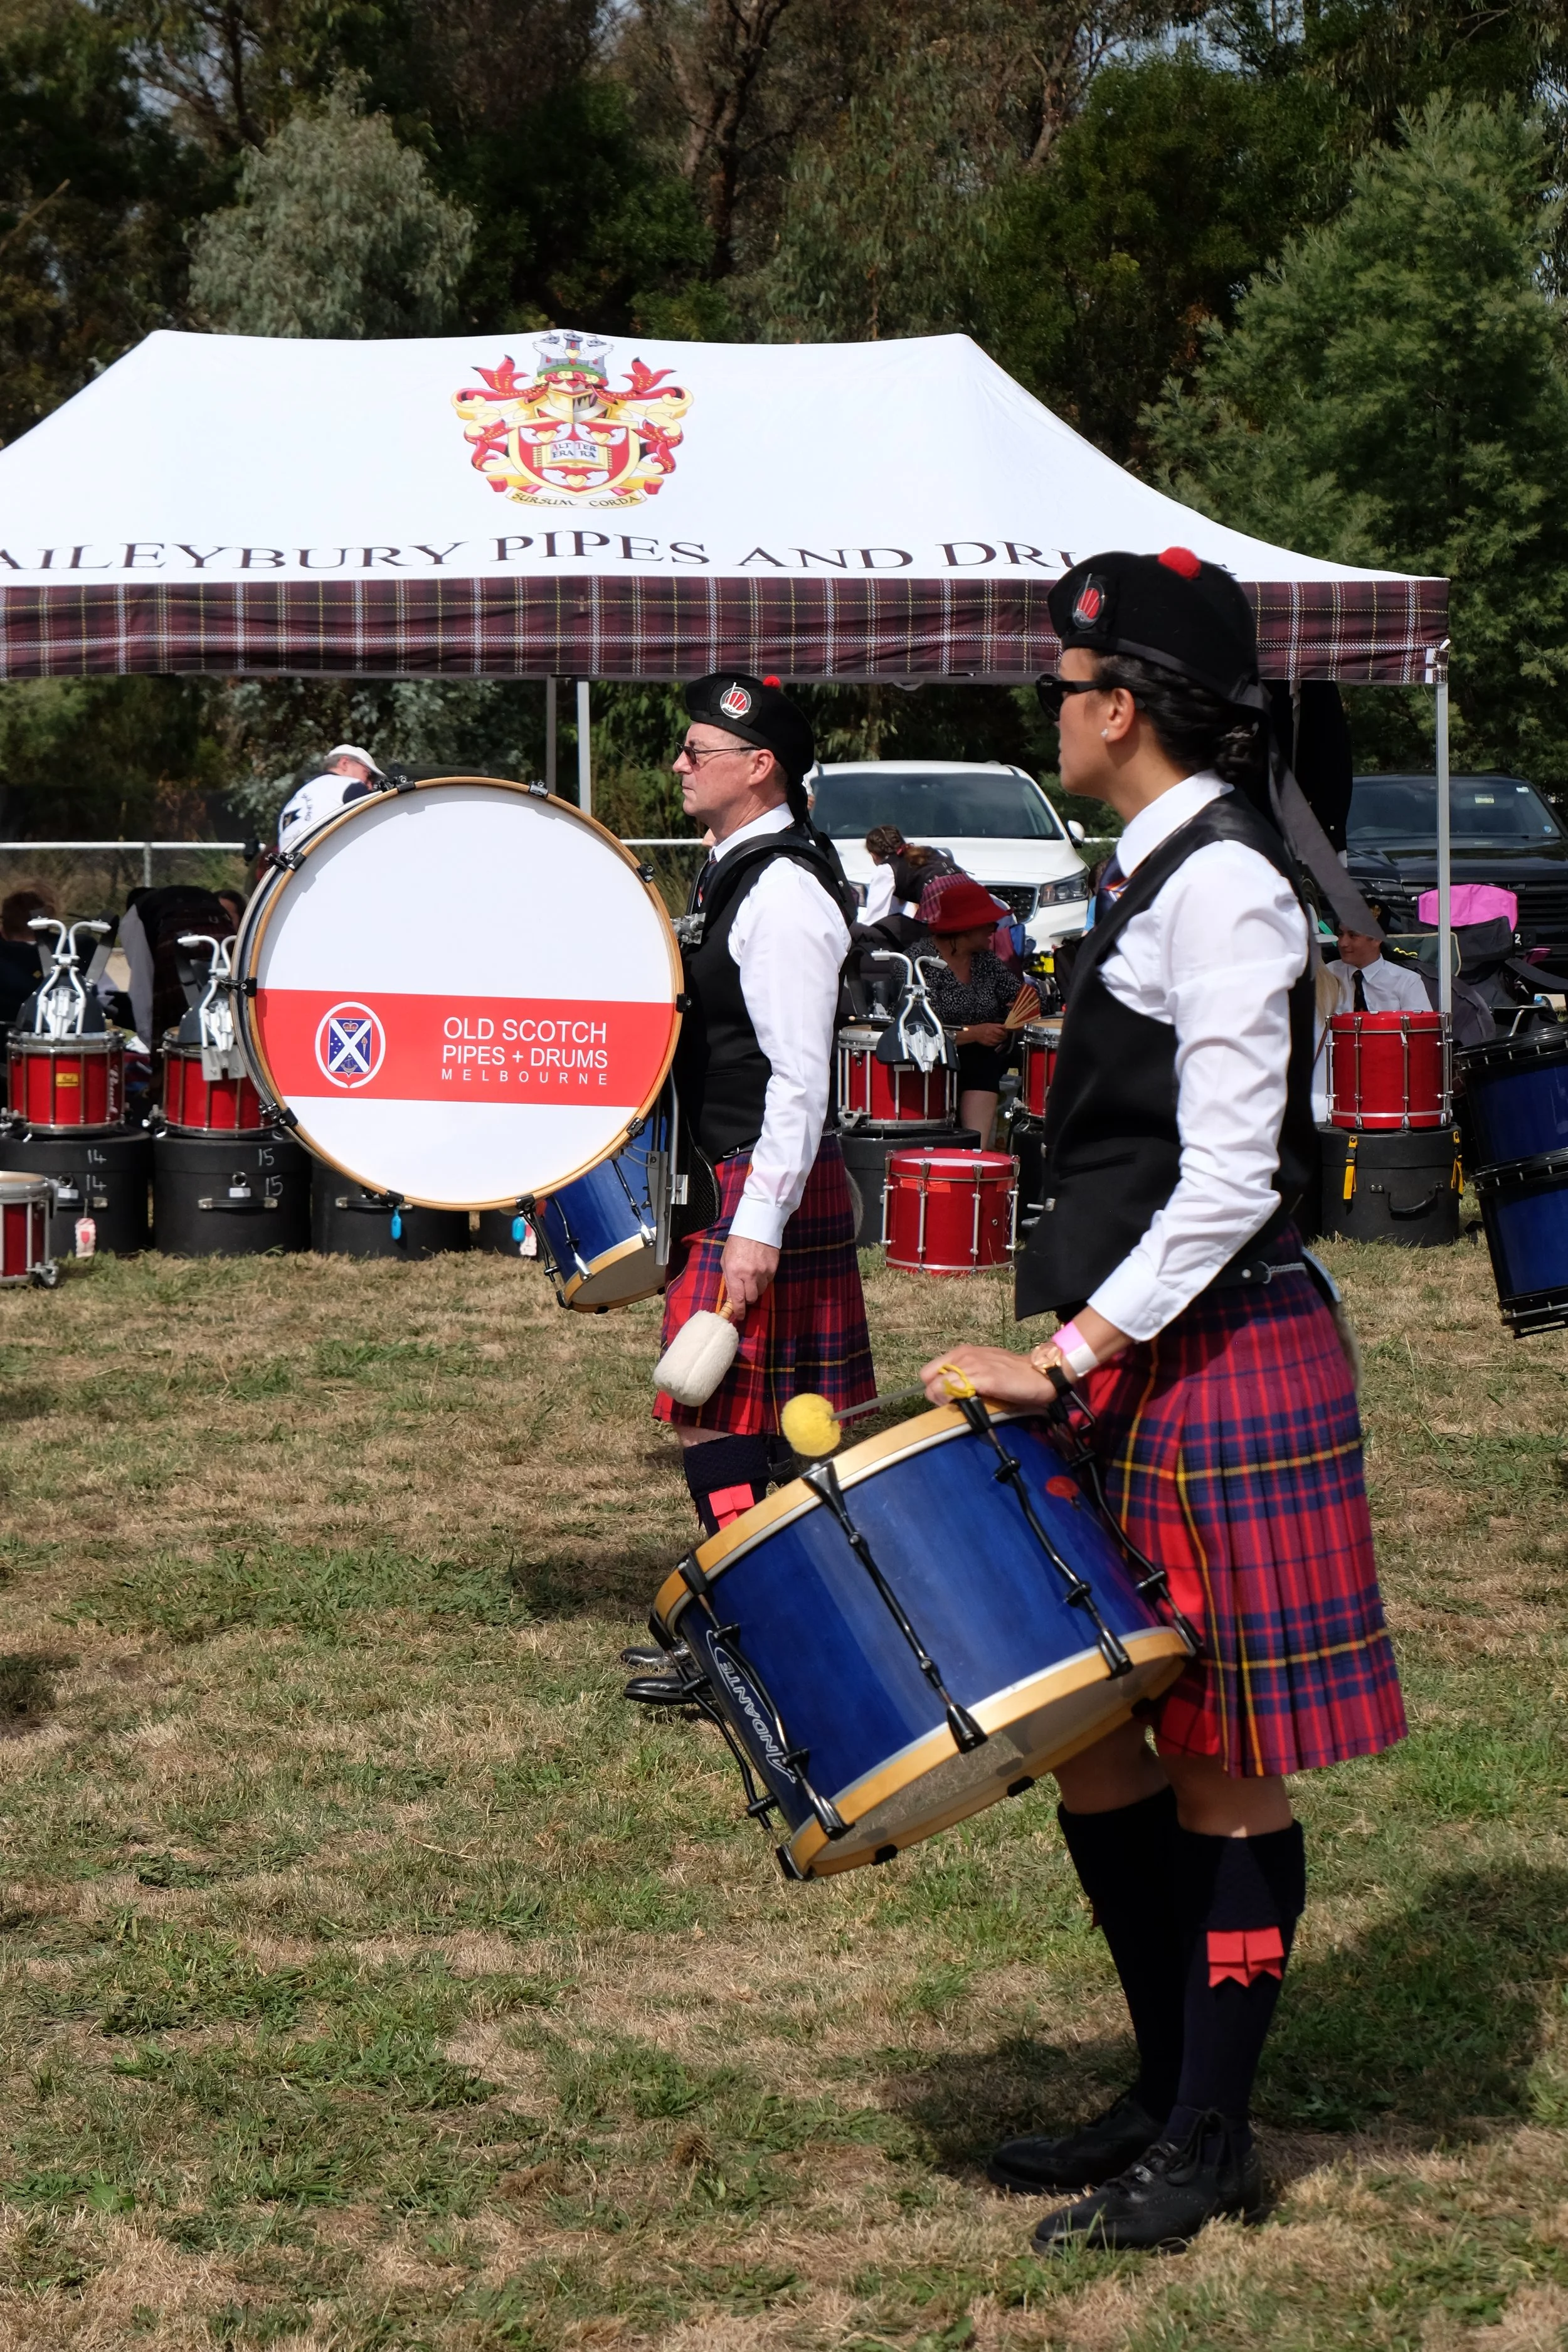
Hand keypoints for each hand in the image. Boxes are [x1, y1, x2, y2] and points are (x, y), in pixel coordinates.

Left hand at [721, 1235, 778, 1320]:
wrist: (755, 1227)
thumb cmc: (737, 1243)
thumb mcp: (726, 1261)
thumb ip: (729, 1280)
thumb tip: (733, 1297)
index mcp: (734, 1272)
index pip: (738, 1299)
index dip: (739, 1310)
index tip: (740, 1316)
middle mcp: (749, 1274)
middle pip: (752, 1298)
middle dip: (748, 1298)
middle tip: (745, 1292)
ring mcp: (763, 1271)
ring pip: (761, 1290)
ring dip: (756, 1288)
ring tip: (752, 1277)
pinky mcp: (773, 1268)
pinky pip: (768, 1281)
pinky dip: (764, 1279)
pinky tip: (760, 1270)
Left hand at [919, 1344, 1054, 1407]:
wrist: (1039, 1373)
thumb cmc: (1013, 1374)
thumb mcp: (983, 1368)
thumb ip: (965, 1376)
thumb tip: (950, 1392)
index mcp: (961, 1353)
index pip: (928, 1372)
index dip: (935, 1387)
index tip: (948, 1398)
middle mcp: (963, 1356)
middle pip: (929, 1380)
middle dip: (937, 1395)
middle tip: (953, 1405)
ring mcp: (971, 1366)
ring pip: (937, 1387)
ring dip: (945, 1401)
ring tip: (962, 1408)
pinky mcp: (982, 1378)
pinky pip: (953, 1391)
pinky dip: (954, 1402)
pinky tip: (968, 1407)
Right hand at [962, 1022, 1007, 1047]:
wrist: (974, 1033)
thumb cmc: (982, 1027)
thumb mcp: (990, 1024)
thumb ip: (998, 1025)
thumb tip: (1005, 1026)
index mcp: (992, 1029)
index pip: (1002, 1032)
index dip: (1005, 1032)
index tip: (1006, 1032)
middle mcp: (991, 1034)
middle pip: (1001, 1037)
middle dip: (1004, 1037)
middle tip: (1005, 1036)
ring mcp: (990, 1040)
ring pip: (999, 1041)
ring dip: (1001, 1040)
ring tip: (1001, 1038)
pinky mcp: (988, 1044)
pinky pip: (995, 1044)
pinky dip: (997, 1043)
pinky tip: (997, 1041)